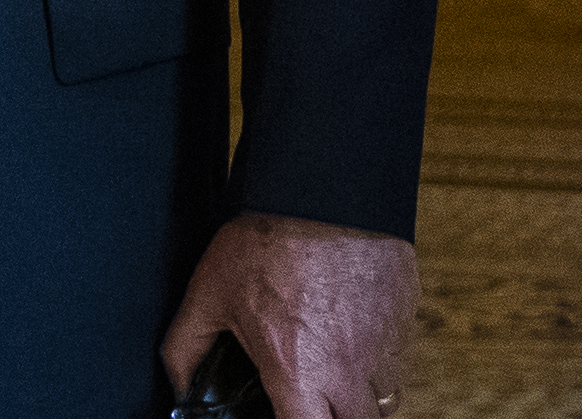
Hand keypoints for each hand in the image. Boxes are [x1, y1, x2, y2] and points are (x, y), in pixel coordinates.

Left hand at [159, 213, 415, 418]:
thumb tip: (178, 381)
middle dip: (332, 418)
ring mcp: (383, 344)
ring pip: (383, 400)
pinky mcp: (403, 315)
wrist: (324, 184)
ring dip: (358, 397)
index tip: (283, 411)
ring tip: (331, 371)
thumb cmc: (268, 235)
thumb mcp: (210, 290)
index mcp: (299, 371)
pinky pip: (398, 360)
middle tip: (308, 397)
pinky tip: (351, 335)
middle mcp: (347, 368)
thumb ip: (187, 345)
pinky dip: (378, 361)